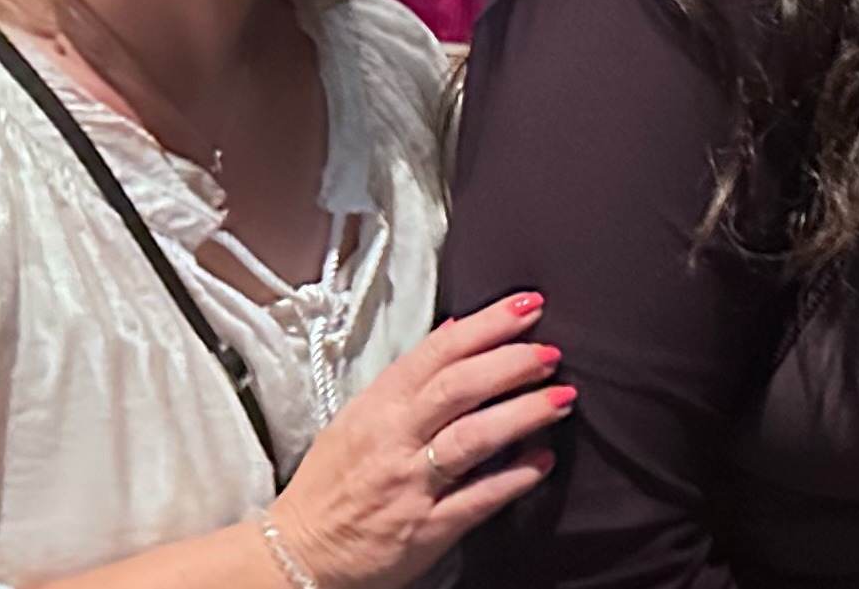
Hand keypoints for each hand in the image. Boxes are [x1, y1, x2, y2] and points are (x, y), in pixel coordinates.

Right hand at [267, 292, 574, 587]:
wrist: (297, 553)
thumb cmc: (332, 482)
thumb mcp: (358, 418)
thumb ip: (409, 377)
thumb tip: (456, 329)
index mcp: (376, 408)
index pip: (435, 353)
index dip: (485, 325)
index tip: (526, 306)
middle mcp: (393, 441)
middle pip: (457, 389)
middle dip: (510, 364)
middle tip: (551, 351)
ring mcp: (410, 485)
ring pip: (472, 439)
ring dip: (523, 414)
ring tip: (562, 397)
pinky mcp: (426, 529)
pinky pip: (478, 499)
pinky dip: (514, 478)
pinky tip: (543, 460)